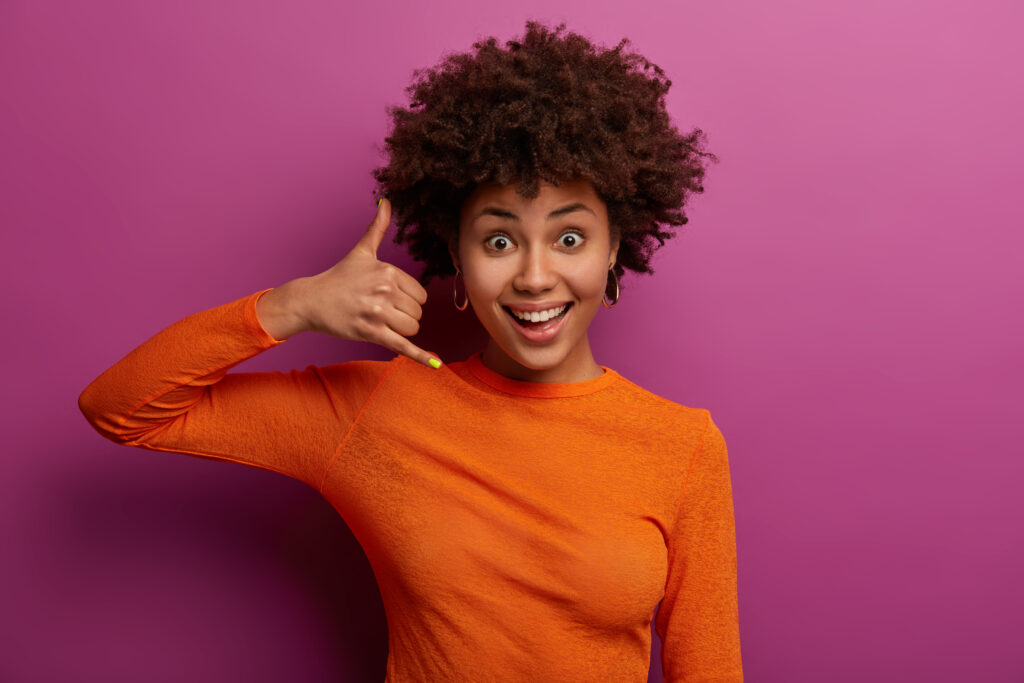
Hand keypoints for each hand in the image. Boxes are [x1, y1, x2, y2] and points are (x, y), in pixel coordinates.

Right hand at [292, 198, 438, 367]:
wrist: (311, 300)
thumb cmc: (339, 277)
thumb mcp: (362, 251)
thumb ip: (378, 227)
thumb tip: (387, 201)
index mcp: (388, 271)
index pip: (421, 296)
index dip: (409, 301)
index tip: (388, 298)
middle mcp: (384, 290)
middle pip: (418, 314)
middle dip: (404, 316)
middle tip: (380, 311)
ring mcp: (377, 312)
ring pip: (411, 329)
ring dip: (401, 331)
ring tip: (380, 323)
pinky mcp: (371, 333)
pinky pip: (402, 346)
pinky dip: (420, 356)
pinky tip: (435, 364)